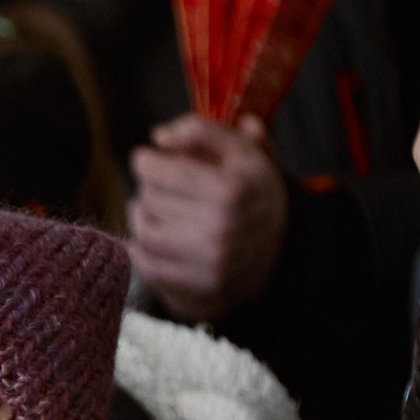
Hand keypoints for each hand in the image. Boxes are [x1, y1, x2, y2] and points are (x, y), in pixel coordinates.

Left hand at [126, 113, 286, 320]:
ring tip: (152, 209)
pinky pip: (145, 261)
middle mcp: (223, 225)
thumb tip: (161, 136)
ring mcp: (210, 260)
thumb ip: (206, 132)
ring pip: (144, 227)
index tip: (147, 159)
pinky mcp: (197, 287)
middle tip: (159, 186)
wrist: (279, 257)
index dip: (147, 160)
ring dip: (141, 215)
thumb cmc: (253, 195)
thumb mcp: (245, 153)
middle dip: (150, 186)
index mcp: (235, 186)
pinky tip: (153, 237)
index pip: (161, 167)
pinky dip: (140, 247)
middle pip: (151, 194)